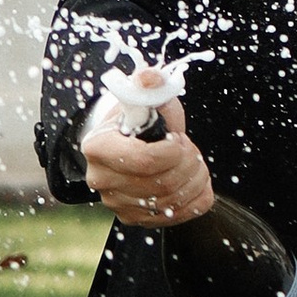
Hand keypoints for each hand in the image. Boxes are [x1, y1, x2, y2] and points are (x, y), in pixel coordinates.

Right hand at [82, 97, 215, 228]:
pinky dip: (197, 196)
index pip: (145, 160)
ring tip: (191, 160)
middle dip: (188, 162)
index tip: (177, 136)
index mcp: (98, 147)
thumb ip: (147, 84)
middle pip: (162, 184)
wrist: (128, 141)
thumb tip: (151, 78)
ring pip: (173, 201)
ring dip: (195, 177)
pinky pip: (181, 214)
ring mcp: (117, 203)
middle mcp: (102, 180)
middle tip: (188, 147)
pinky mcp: (134, 218)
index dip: (174, 150)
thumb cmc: (137, 117)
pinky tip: (192, 179)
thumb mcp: (142, 96)